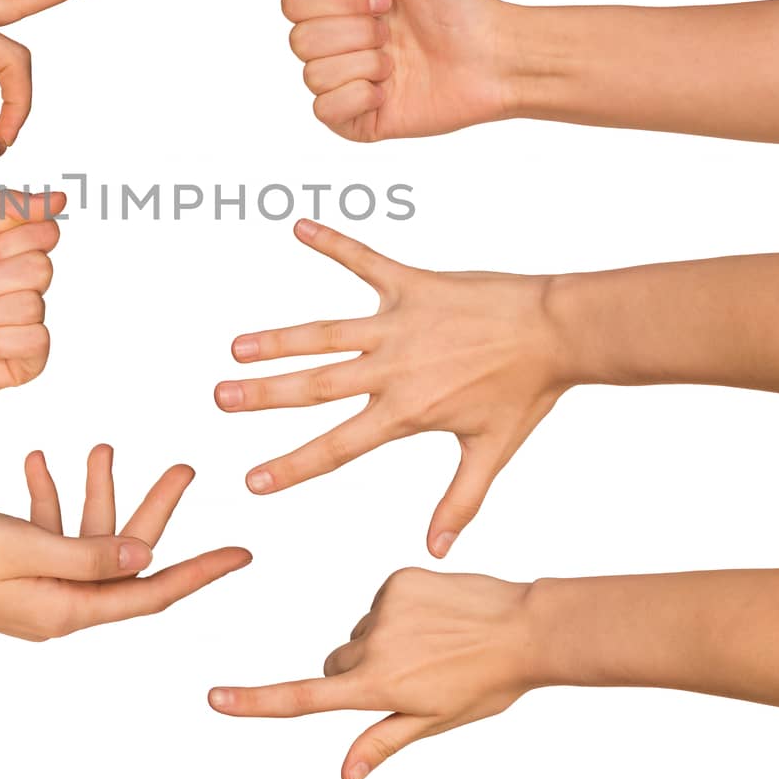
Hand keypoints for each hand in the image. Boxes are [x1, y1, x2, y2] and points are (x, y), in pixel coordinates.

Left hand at [0, 188, 65, 407]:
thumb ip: (6, 208)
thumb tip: (61, 198)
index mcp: (6, 254)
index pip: (46, 233)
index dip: (8, 242)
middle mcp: (18, 287)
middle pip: (43, 268)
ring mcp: (22, 325)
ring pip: (35, 305)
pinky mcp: (23, 362)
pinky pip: (37, 340)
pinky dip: (0, 342)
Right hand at [0, 445, 251, 638]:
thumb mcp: (23, 546)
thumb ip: (88, 553)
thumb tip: (146, 557)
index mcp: (66, 609)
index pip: (150, 591)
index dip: (200, 571)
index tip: (243, 553)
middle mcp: (56, 605)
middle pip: (126, 559)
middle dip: (155, 511)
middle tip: (186, 467)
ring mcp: (32, 588)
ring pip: (88, 538)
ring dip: (98, 492)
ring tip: (106, 446)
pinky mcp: (8, 568)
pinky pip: (46, 532)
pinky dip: (50, 496)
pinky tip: (42, 459)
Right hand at [209, 568, 534, 778]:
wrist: (526, 627)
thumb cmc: (485, 683)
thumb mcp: (434, 721)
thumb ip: (380, 743)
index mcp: (379, 685)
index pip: (304, 697)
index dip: (256, 701)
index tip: (215, 698)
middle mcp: (372, 643)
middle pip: (336, 664)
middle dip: (356, 674)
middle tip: (409, 677)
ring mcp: (384, 605)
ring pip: (360, 634)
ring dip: (382, 642)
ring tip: (435, 645)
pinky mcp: (398, 577)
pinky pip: (380, 602)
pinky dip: (398, 611)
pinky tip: (436, 618)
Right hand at [215, 220, 563, 557]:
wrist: (558, 330)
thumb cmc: (527, 391)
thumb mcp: (491, 450)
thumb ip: (459, 501)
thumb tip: (436, 551)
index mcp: (407, 412)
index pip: (338, 446)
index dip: (292, 465)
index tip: (253, 481)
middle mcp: (394, 368)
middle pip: (316, 385)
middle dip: (264, 396)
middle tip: (220, 399)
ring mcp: (399, 324)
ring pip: (327, 332)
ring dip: (279, 338)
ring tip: (238, 346)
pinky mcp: (413, 284)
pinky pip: (365, 260)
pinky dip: (333, 243)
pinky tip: (299, 228)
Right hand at [282, 0, 515, 141]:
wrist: (492, 53)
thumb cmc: (456, 1)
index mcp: (338, 6)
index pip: (293, 3)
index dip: (340, 3)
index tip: (386, 2)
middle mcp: (335, 45)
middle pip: (301, 41)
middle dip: (358, 35)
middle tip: (397, 35)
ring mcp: (344, 86)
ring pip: (314, 75)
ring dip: (368, 66)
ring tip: (401, 64)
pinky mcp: (356, 123)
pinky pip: (325, 111)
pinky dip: (363, 99)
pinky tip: (394, 92)